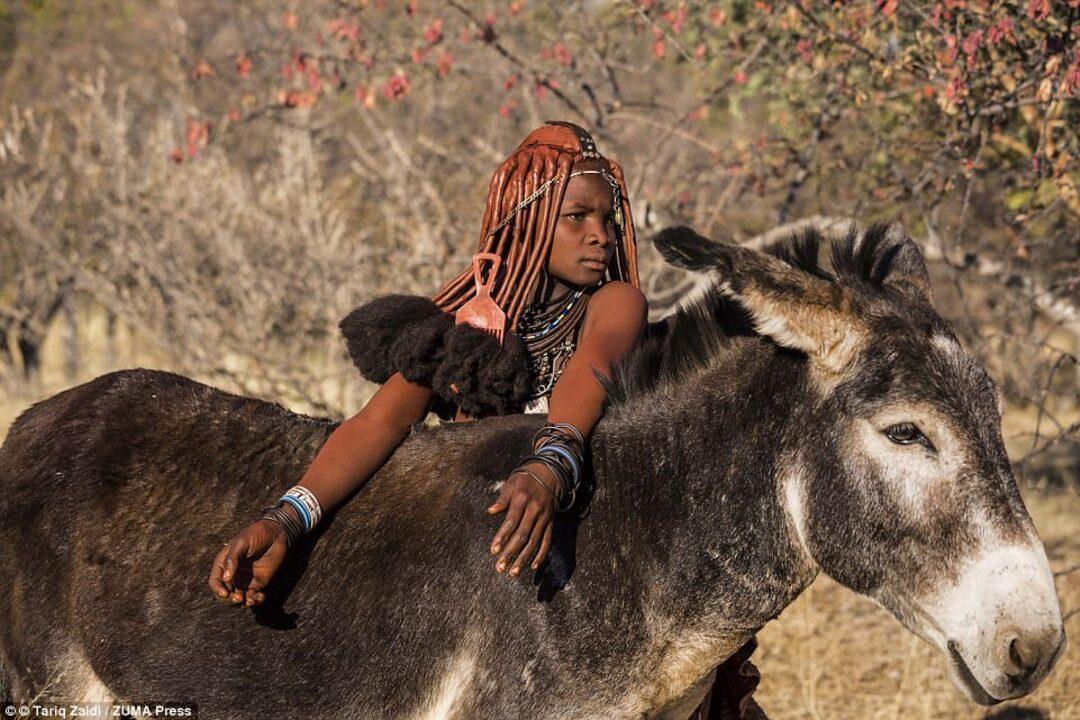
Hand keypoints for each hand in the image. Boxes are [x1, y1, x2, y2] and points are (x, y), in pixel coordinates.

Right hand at [208, 517, 288, 606]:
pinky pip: (253, 596)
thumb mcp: (241, 543)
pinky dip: (255, 600)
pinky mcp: (257, 583)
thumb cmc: (255, 534)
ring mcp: (244, 580)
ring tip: (251, 600)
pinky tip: (260, 597)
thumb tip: (226, 578)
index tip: (225, 594)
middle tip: (238, 598)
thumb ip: (232, 559)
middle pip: (225, 594)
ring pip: (238, 598)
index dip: (217, 589)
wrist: (275, 534)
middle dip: (230, 599)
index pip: (215, 582)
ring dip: (243, 602)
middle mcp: (232, 575)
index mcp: (223, 564)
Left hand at [487, 462, 557, 576]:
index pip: (511, 521)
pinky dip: (541, 555)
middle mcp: (535, 510)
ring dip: (524, 558)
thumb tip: (490, 511)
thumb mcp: (511, 484)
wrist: (550, 473)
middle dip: (510, 552)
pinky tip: (532, 567)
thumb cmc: (525, 480)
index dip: (502, 537)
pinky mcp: (551, 523)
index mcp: (522, 499)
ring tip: (513, 572)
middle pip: (522, 535)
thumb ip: (502, 500)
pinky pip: (547, 541)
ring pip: (534, 541)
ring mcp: (544, 517)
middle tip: (500, 568)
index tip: (493, 551)